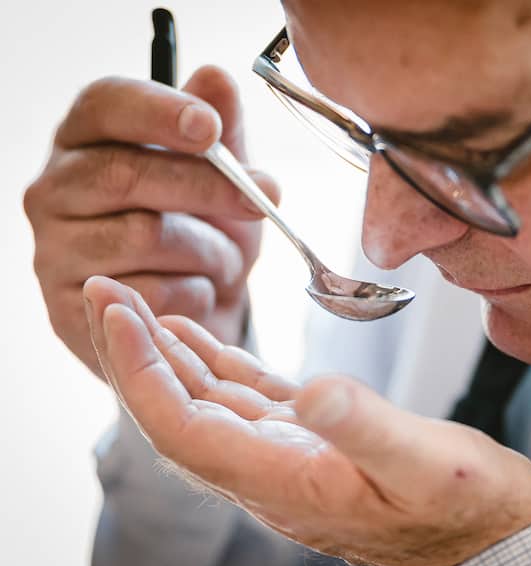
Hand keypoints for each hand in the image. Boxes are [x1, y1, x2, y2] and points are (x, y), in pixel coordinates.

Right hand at [25, 66, 278, 377]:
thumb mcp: (224, 175)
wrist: (198, 308)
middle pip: (125, 174)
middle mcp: (55, 188)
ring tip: (225, 259)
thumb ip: (222, 128)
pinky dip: (193, 293)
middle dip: (206, 187)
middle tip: (263, 198)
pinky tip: (198, 290)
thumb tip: (218, 79)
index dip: (158, 112)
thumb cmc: (204, 227)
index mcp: (87, 138)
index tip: (209, 127)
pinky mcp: (67, 309)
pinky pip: (147, 294)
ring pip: (142, 237)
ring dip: (208, 250)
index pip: (105, 104)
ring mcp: (54, 250)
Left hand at [83, 276, 530, 565]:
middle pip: (180, 414)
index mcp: (286, 481)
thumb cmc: (468, 507)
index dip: (143, 373)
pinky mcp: (318, 440)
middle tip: (107, 293)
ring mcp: (293, 456)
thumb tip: (315, 392)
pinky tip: (201, 340)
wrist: (495, 531)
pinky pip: (249, 401)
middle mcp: (274, 472)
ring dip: (170, 358)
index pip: (184, 427)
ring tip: (139, 308)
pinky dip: (219, 368)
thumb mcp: (425, 462)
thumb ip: (366, 428)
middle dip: (137, 355)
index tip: (118, 315)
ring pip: (210, 404)